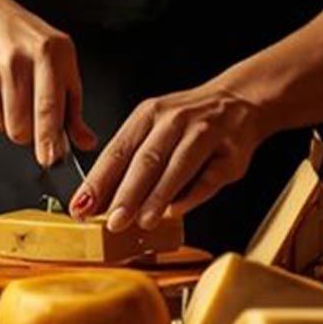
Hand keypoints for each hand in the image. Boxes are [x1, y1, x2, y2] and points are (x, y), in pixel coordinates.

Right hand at [0, 0, 96, 165]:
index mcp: (46, 53)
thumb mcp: (63, 66)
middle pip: (21, 126)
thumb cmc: (33, 47)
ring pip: (4, 128)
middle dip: (31, 133)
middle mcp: (14, 60)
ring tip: (15, 98)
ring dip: (13, 123)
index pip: (47, 105)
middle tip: (35, 117)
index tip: (50, 158)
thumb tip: (86, 142)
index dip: (49, 136)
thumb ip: (74, 108)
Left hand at [71, 79, 267, 230]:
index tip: (82, 205)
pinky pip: (208, 178)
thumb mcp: (154, 127)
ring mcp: (203, 134)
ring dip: (156, 197)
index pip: (117, 151)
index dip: (98, 180)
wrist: (239, 101)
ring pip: (176, 168)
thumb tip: (102, 199)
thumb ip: (131, 159)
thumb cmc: (188, 121)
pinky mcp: (231, 153)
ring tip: (141, 222)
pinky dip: (191, 196)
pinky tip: (175, 211)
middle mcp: (173, 121)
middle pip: (145, 160)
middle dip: (126, 194)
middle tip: (111, 221)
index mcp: (147, 115)